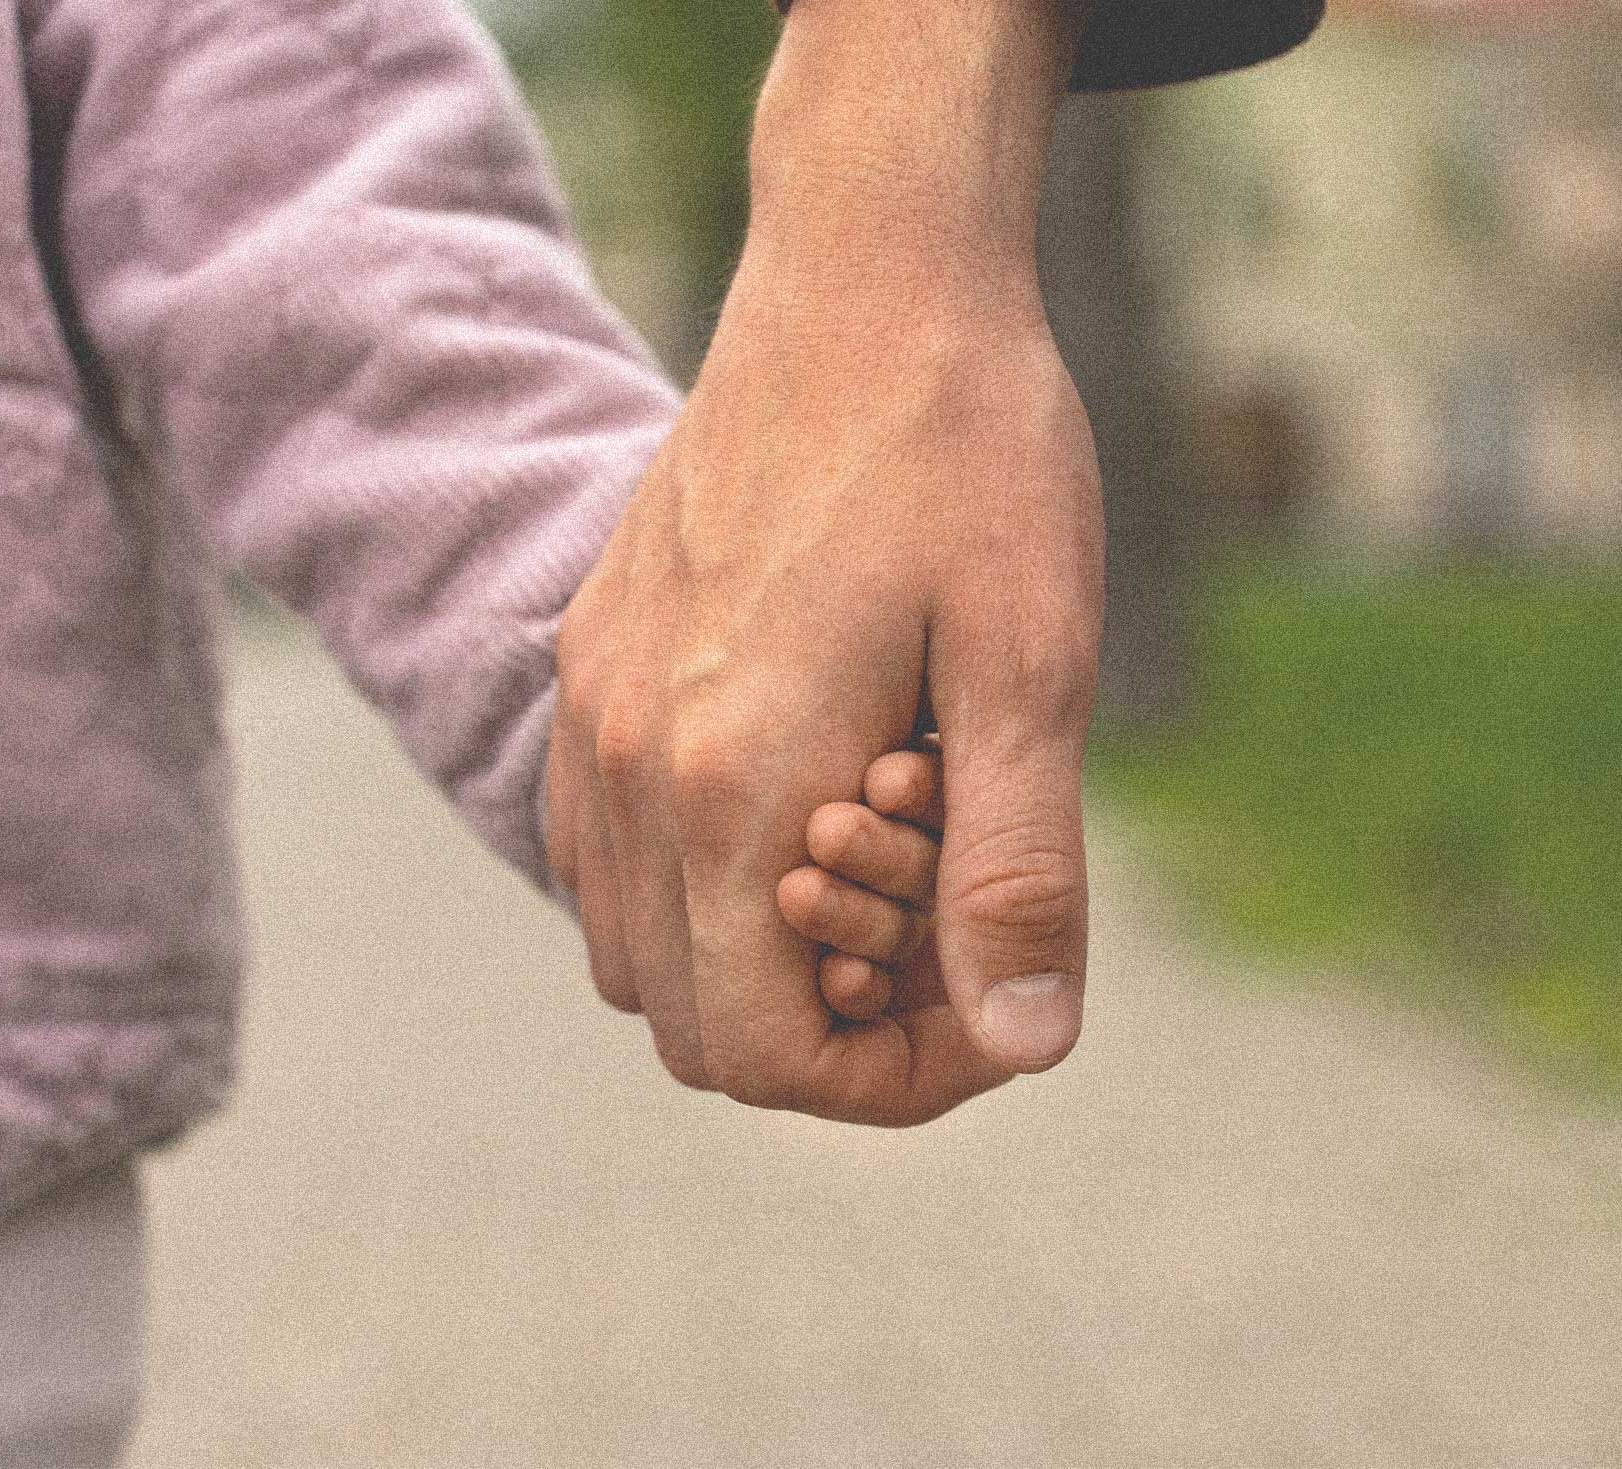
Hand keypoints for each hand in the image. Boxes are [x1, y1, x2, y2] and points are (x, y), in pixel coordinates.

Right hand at [544, 255, 1102, 1125]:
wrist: (863, 273)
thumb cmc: (969, 453)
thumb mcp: (1030, 661)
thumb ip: (1016, 869)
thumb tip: (1026, 1046)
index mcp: (729, 785)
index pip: (765, 1055)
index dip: (890, 1082)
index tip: (990, 1008)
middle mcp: (629, 766)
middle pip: (692, 1027)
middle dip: (829, 1031)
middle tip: (948, 934)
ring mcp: (592, 712)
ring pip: (634, 947)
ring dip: (756, 961)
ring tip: (882, 864)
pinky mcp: (591, 662)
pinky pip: (600, 851)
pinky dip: (692, 887)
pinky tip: (798, 801)